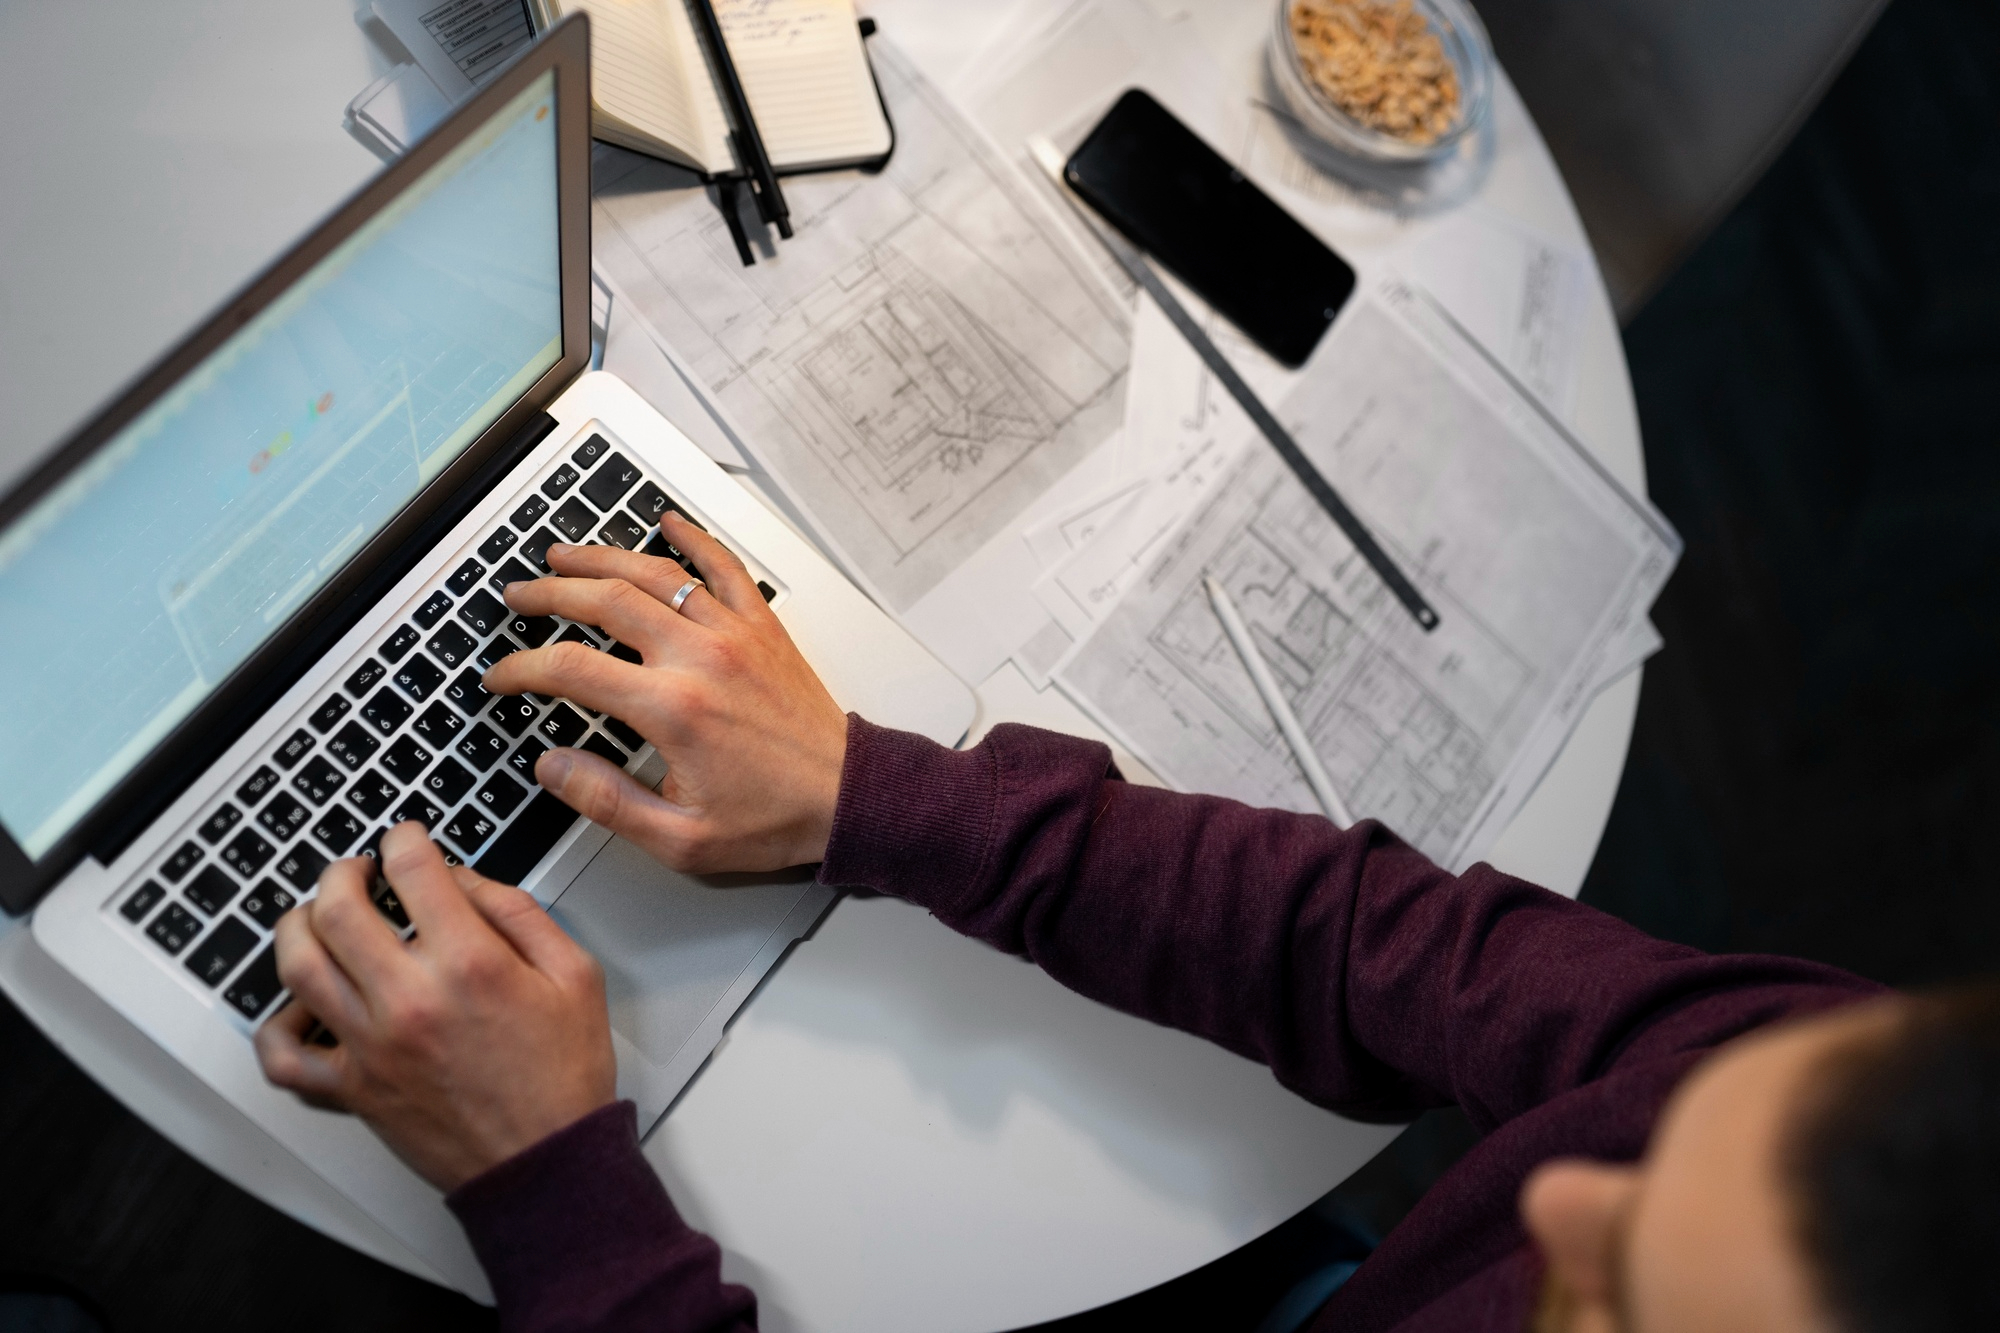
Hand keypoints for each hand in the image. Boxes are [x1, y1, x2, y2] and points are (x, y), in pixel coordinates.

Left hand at [254, 824, 616, 1191]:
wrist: (546, 1162)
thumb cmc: (563, 1077)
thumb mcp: (574, 974)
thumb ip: (518, 914)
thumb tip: (464, 881)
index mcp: (469, 964)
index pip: (413, 871)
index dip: (406, 840)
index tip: (406, 840)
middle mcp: (410, 1000)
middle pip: (336, 908)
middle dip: (341, 871)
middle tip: (356, 869)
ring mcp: (371, 1046)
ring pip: (298, 966)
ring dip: (298, 926)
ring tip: (317, 917)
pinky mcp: (353, 1089)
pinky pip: (284, 1055)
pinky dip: (277, 1026)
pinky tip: (300, 1005)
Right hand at [483, 512, 848, 873]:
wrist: (845, 797)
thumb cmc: (772, 818)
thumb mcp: (680, 838)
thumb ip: (607, 800)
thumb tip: (552, 765)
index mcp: (673, 709)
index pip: (572, 670)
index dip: (522, 669)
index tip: (502, 677)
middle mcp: (701, 658)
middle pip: (605, 601)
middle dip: (550, 594)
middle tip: (517, 596)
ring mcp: (734, 634)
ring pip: (657, 573)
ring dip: (603, 557)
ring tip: (562, 555)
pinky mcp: (763, 627)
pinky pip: (725, 567)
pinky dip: (694, 538)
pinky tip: (668, 520)